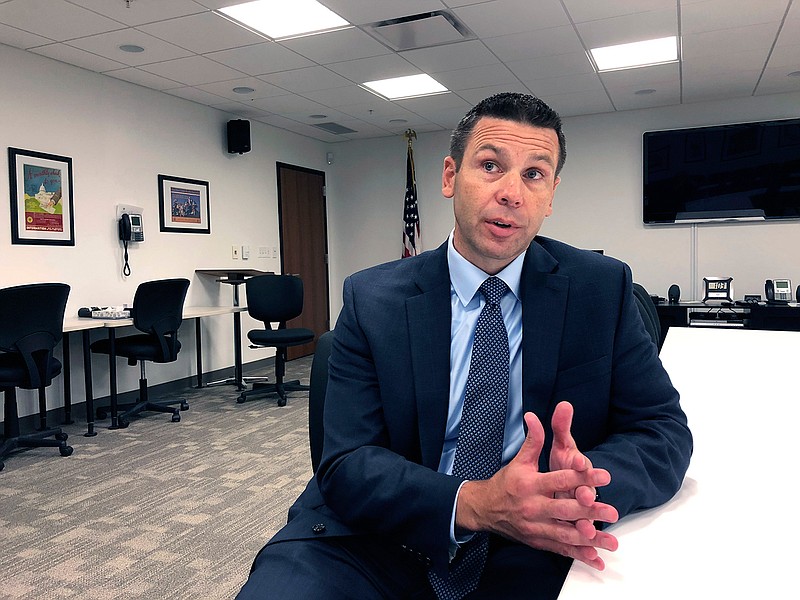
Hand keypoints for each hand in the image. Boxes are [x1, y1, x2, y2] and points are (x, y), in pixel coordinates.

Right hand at [456, 411, 618, 569]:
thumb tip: (535, 416)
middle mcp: (533, 507)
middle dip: (589, 511)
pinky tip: (595, 559)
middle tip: (611, 510)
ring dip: (589, 539)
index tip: (602, 475)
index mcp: (530, 484)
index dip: (581, 477)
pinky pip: (561, 549)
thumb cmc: (506, 483)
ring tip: (610, 541)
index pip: (559, 480)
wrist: (484, 510)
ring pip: (566, 533)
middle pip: (565, 510)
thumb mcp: (519, 460)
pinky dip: (578, 555)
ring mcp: (535, 527)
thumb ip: (533, 440)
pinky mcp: (538, 541)